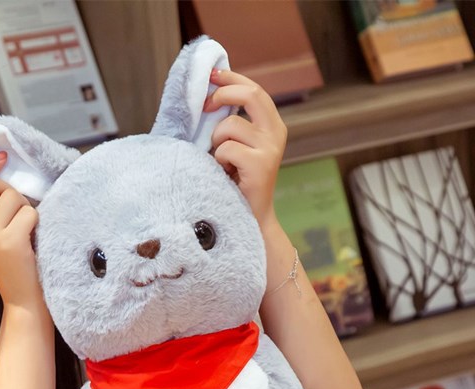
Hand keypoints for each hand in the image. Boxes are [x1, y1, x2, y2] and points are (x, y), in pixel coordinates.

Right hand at [0, 152, 40, 305]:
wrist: (21, 299)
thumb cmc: (11, 264)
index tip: (1, 158)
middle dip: (11, 192)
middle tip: (18, 213)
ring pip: (12, 196)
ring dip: (25, 208)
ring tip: (25, 230)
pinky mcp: (9, 241)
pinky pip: (29, 211)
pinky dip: (36, 221)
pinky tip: (32, 239)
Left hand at [204, 69, 286, 228]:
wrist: (251, 219)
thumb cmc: (235, 183)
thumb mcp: (236, 148)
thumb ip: (231, 125)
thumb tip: (208, 98)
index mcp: (272, 125)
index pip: (254, 90)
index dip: (231, 79)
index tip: (211, 76)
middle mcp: (276, 133)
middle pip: (251, 95)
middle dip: (223, 95)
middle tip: (205, 106)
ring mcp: (270, 148)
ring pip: (230, 126)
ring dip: (216, 143)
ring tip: (221, 162)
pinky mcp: (260, 164)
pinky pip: (226, 149)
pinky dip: (217, 161)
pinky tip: (224, 174)